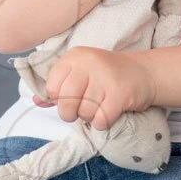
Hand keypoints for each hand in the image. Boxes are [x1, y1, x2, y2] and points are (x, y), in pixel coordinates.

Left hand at [32, 47, 155, 127]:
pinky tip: (109, 112)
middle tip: (81, 109)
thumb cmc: (106, 76)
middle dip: (70, 113)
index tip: (69, 97)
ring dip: (89, 117)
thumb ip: (58, 87)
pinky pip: (100, 120)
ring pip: (83, 113)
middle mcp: (89, 63)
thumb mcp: (81, 74)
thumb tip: (36, 101)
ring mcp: (106, 78)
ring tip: (99, 106)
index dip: (57, 98)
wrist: (143, 73)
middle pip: (65, 102)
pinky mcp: (120, 94)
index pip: (52, 86)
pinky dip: (102, 123)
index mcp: (75, 57)